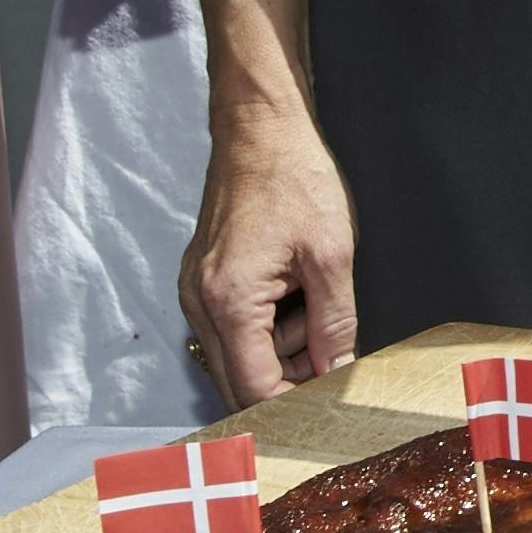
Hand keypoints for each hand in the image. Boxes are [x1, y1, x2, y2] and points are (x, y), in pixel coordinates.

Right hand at [181, 97, 358, 402]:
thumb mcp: (332, 257)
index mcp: (229, 301)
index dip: (293, 401)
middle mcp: (200, 304)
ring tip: (310, 293)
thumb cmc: (294, 180)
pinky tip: (290, 287)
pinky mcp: (201, 282)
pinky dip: (266, 323)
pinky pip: (233, 326)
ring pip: (238, 354)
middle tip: (328, 347)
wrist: (260, 131)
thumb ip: (333, 325)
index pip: (254, 387)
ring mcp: (195, 293)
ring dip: (280, 345)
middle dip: (287, 376)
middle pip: (238, 381)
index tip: (328, 398)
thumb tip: (336, 372)